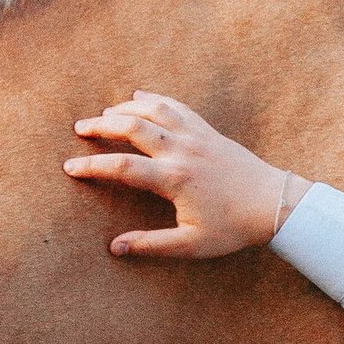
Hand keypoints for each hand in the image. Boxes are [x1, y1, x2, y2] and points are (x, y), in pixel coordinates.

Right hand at [64, 93, 299, 260]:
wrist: (274, 204)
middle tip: (79, 129)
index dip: (92, 166)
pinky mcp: (208, 131)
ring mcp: (196, 136)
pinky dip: (156, 98)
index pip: (122, 167)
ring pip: (154, 110)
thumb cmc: (233, 228)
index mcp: (174, 179)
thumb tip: (114, 247)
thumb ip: (151, 245)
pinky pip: (177, 106)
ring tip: (104, 113)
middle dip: (101, 126)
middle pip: (132, 127)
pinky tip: (140, 95)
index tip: (70, 168)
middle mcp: (182, 151)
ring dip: (125, 107)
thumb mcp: (191, 245)